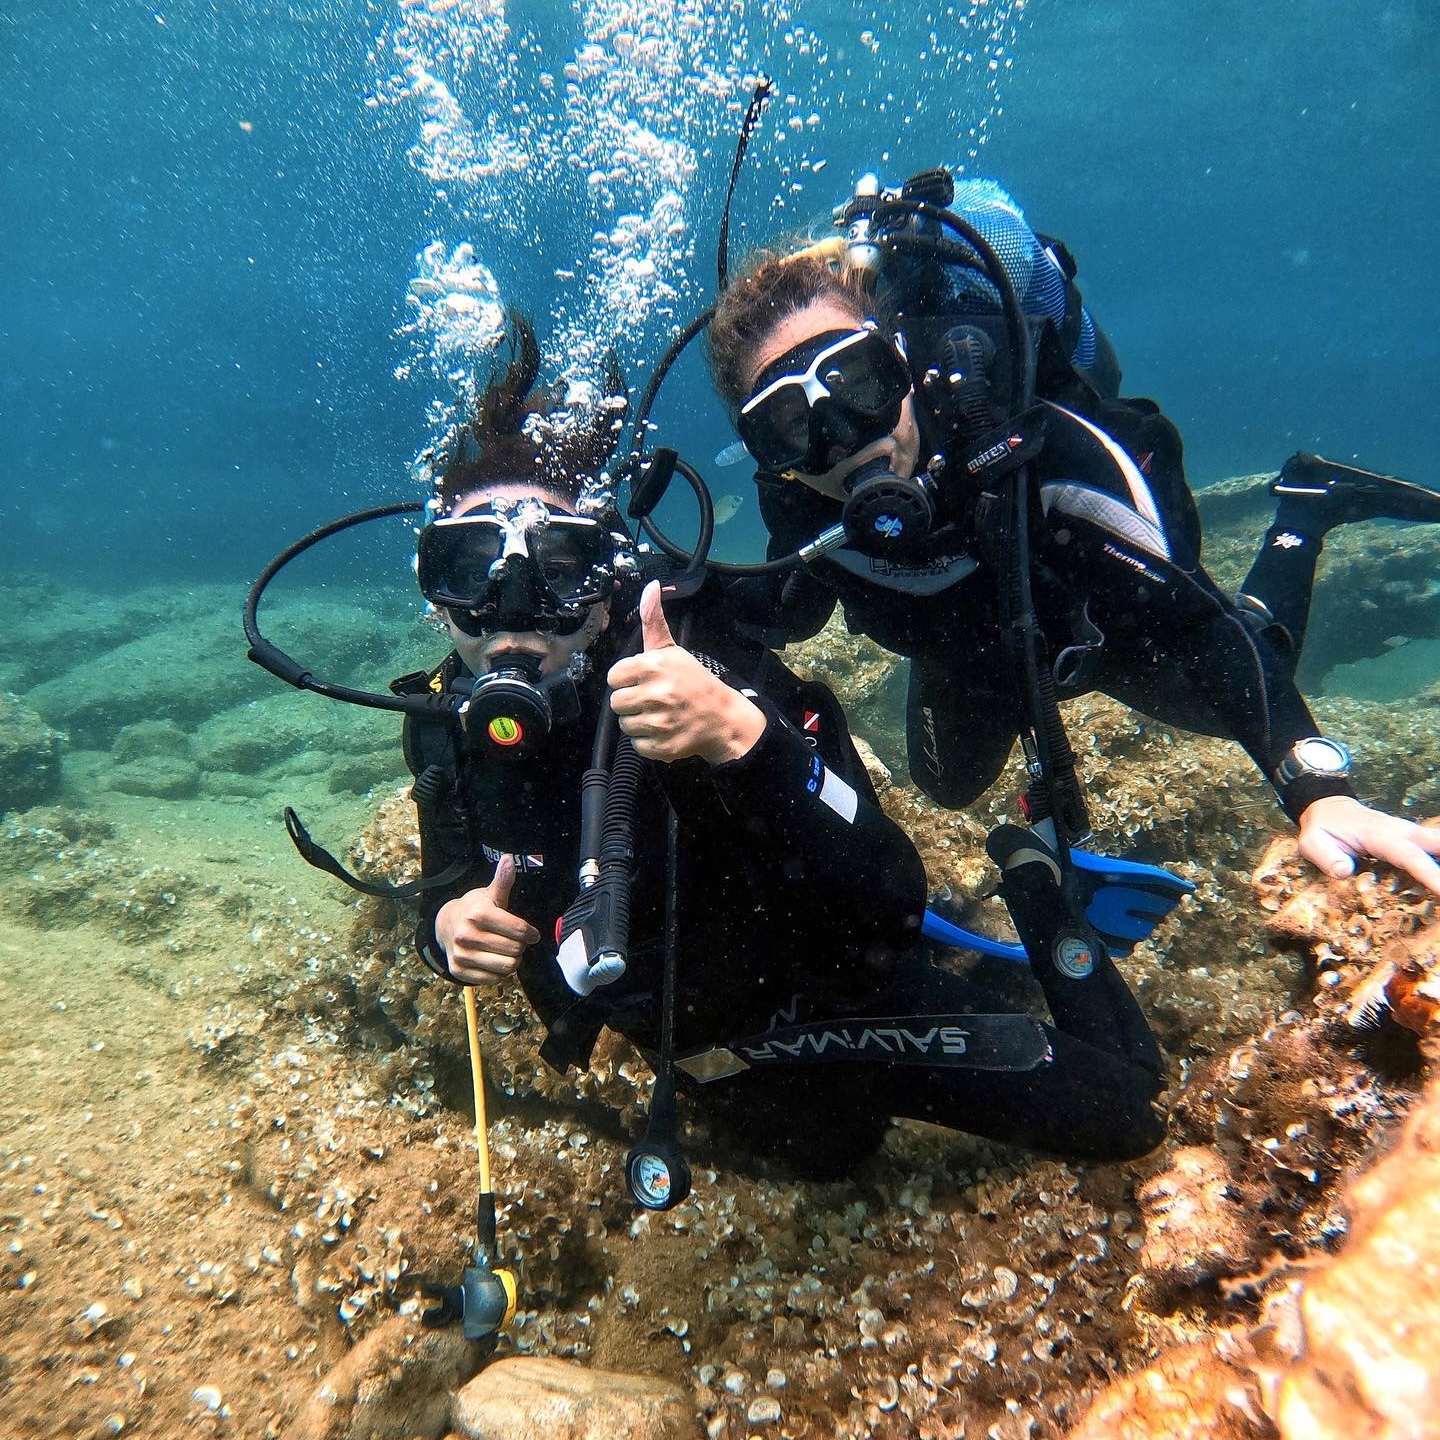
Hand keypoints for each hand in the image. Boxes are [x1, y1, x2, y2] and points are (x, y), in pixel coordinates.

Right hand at [434, 853, 540, 985]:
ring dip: (512, 960)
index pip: (519, 931)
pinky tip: (494, 960)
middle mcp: (466, 935)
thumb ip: (502, 880)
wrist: (445, 924)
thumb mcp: (489, 893)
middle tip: (516, 941)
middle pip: (515, 950)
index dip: (530, 933)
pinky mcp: (459, 971)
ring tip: (507, 951)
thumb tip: (509, 858)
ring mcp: (461, 955)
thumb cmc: (473, 908)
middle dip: (520, 946)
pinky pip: (493, 979)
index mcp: (477, 914)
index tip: (532, 934)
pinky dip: (499, 972)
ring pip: (506, 967)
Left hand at [607, 580, 765, 764]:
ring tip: (659, 715)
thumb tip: (651, 586)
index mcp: (654, 665)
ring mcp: (660, 721)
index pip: (614, 676)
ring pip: (625, 725)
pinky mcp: (663, 746)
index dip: (626, 679)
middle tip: (652, 699)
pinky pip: (638, 745)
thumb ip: (654, 621)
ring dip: (639, 722)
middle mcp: (656, 693)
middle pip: (616, 702)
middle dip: (631, 702)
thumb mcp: (673, 650)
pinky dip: (648, 741)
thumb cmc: (695, 682)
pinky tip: (664, 730)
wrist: (724, 717)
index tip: (643, 681)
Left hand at [1297, 794, 1439, 894]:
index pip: (1412, 858)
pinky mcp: (1413, 842)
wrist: (1328, 809)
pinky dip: (1439, 862)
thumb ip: (1326, 856)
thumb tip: (1346, 871)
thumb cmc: (1322, 828)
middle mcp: (1404, 834)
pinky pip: (1435, 852)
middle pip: (1439, 845)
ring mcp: (1411, 836)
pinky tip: (1439, 882)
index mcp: (1381, 836)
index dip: (1432, 875)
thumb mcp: (1311, 841)